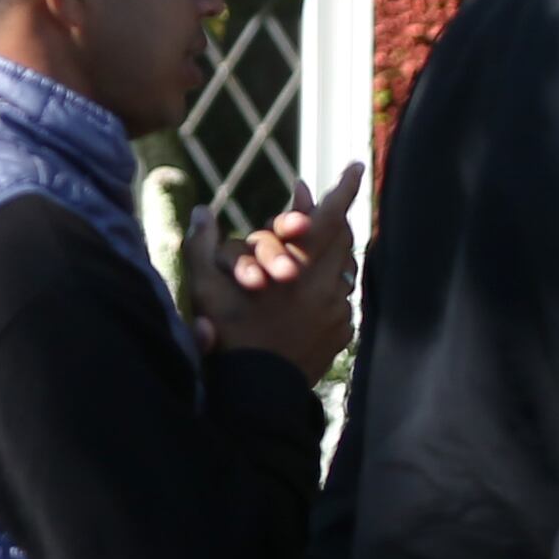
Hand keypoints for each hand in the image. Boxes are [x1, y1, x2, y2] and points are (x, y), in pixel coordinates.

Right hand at [185, 162, 362, 378]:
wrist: (257, 392)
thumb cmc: (228, 335)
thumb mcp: (206, 287)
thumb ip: (202, 245)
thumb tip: (200, 210)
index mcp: (301, 268)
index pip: (331, 217)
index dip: (345, 188)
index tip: (358, 166)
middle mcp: (329, 286)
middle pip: (342, 240)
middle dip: (332, 219)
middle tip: (320, 208)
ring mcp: (339, 312)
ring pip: (343, 271)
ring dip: (329, 257)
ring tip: (308, 254)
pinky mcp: (341, 333)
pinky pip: (340, 303)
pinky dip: (326, 291)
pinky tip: (306, 297)